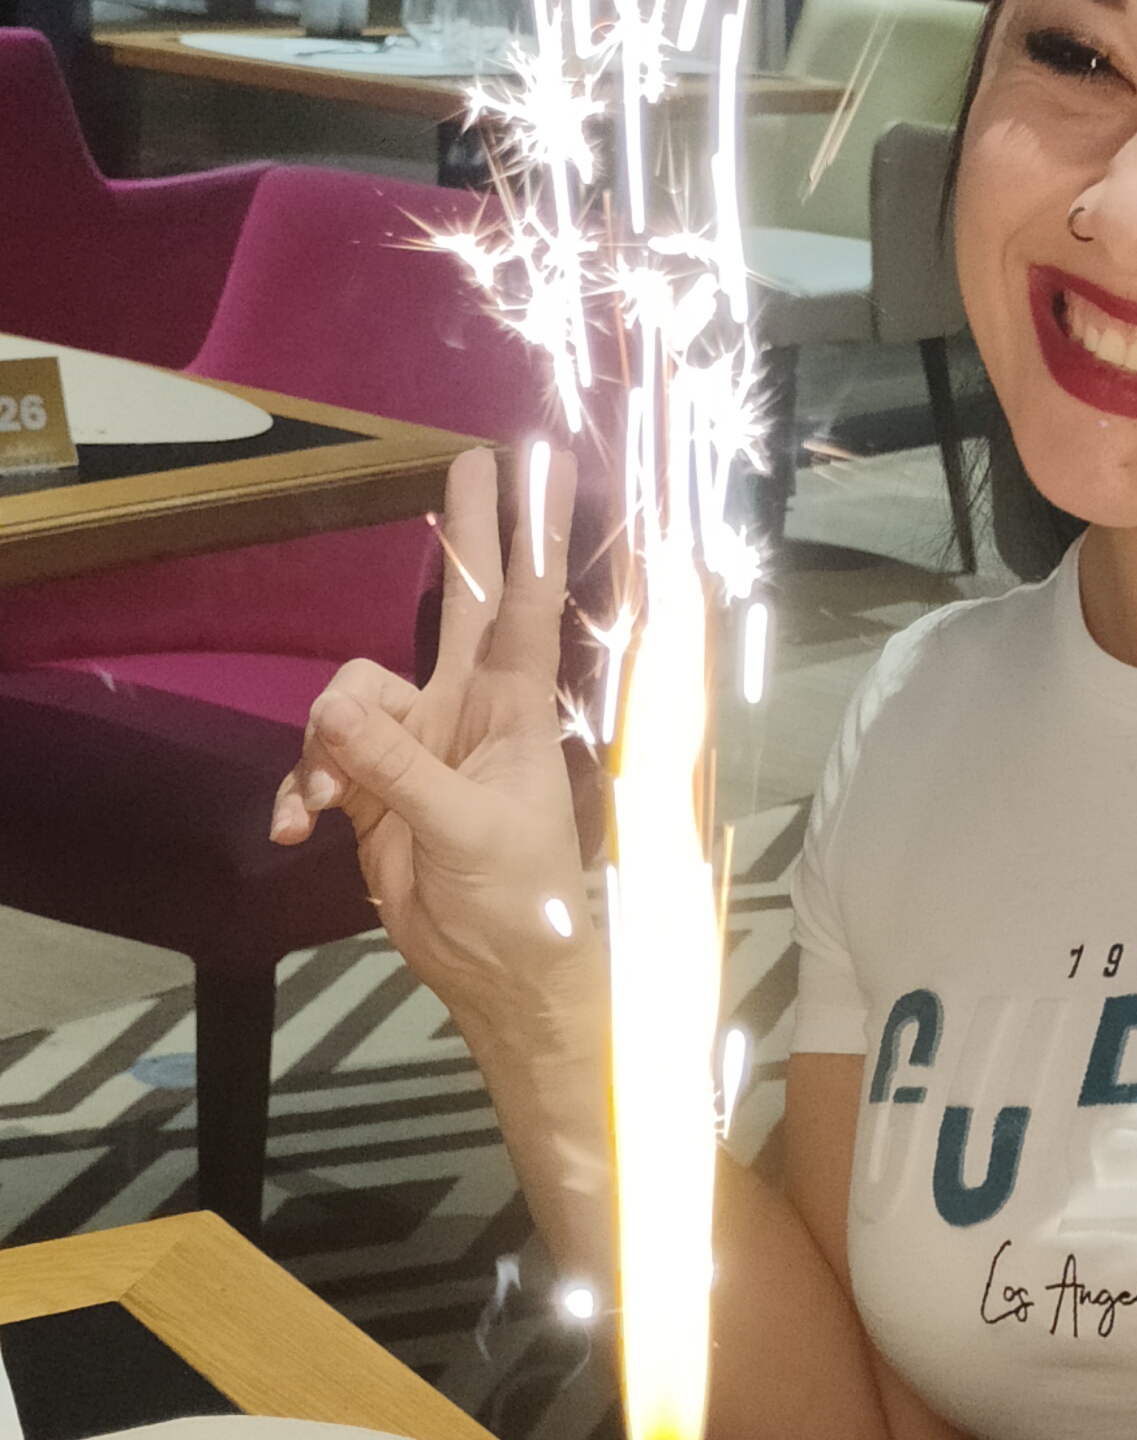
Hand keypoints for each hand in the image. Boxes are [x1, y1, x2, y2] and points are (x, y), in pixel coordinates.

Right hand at [271, 440, 597, 1042]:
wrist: (494, 974)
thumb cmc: (519, 899)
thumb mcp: (464, 831)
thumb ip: (396, 771)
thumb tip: (330, 714)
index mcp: (511, 709)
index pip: (524, 606)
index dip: (529, 538)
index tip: (538, 470)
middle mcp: (464, 710)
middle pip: (453, 603)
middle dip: (458, 537)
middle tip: (463, 465)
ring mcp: (414, 745)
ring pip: (347, 698)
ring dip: (322, 746)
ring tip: (321, 804)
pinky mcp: (370, 788)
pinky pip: (318, 762)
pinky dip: (298, 791)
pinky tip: (294, 830)